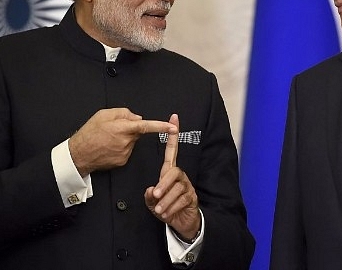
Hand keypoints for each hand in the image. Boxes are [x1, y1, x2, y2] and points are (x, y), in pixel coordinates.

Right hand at [69, 108, 177, 176]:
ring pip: (132, 142)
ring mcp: (125, 153)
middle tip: (113, 129)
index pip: (146, 126)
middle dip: (130, 129)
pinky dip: (121, 148)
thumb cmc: (89, 133)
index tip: (172, 127)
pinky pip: (127, 150)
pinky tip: (109, 147)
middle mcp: (126, 141)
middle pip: (137, 132)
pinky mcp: (123, 161)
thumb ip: (123, 113)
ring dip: (124, 139)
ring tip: (108, 139)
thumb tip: (137, 118)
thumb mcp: (103, 114)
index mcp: (122, 128)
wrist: (79, 154)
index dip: (160, 126)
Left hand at [144, 114, 200, 240]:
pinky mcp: (192, 197)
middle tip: (155, 195)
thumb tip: (151, 190)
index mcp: (169, 171)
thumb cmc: (166, 207)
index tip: (173, 118)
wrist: (181, 222)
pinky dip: (171, 208)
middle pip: (173, 172)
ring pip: (176, 189)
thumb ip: (150, 196)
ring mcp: (187, 186)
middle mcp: (180, 175)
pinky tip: (166, 214)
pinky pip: (181, 200)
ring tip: (159, 210)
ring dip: (166, 201)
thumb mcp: (153, 201)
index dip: (172, 135)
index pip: (171, 150)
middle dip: (163, 184)